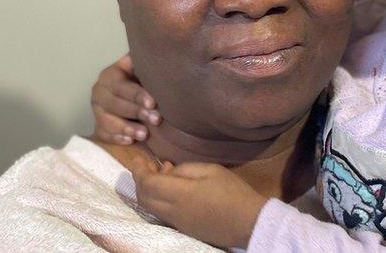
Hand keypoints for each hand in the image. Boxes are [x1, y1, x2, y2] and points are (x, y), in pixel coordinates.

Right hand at [90, 54, 162, 144]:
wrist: (128, 95)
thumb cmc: (138, 80)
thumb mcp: (138, 68)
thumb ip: (143, 63)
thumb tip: (158, 57)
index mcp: (109, 76)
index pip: (123, 86)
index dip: (138, 95)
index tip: (153, 103)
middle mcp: (99, 93)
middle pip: (115, 104)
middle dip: (136, 112)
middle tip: (156, 119)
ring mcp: (97, 111)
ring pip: (107, 121)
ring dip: (127, 128)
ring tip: (144, 134)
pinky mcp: (98, 126)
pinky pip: (103, 134)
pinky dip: (116, 138)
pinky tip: (130, 141)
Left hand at [132, 162, 268, 248]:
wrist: (248, 223)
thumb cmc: (233, 192)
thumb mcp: (211, 170)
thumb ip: (185, 169)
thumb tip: (169, 171)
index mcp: (179, 194)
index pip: (146, 182)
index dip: (138, 169)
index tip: (137, 157)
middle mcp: (172, 211)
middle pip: (143, 196)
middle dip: (140, 179)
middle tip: (145, 163)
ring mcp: (176, 222)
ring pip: (150, 206)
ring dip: (149, 189)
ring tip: (161, 172)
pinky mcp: (183, 228)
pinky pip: (161, 212)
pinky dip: (159, 198)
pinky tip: (172, 188)